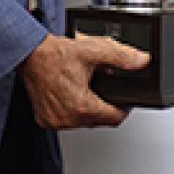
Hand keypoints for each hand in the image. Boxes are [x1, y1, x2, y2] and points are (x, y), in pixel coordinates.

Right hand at [18, 33, 149, 128]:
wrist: (30, 55)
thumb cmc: (56, 54)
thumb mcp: (95, 51)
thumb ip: (122, 57)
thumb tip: (142, 61)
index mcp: (82, 106)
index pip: (115, 118)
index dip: (124, 107)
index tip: (124, 99)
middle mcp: (67, 119)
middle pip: (100, 121)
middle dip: (106, 106)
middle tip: (104, 88)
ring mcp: (54, 121)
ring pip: (83, 122)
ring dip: (88, 109)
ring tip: (87, 89)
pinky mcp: (45, 120)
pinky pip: (66, 121)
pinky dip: (72, 110)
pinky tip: (72, 94)